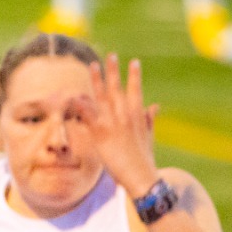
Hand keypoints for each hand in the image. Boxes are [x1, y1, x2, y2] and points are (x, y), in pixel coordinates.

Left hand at [83, 52, 159, 199]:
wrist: (141, 176)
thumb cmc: (144, 159)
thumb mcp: (149, 136)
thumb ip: (150, 119)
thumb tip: (156, 105)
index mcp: (138, 115)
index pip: (136, 90)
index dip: (134, 76)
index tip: (134, 62)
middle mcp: (126, 116)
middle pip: (118, 89)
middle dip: (114, 71)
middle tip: (111, 55)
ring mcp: (114, 123)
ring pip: (103, 97)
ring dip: (97, 80)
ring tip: (93, 65)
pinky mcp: (102, 134)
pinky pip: (89, 116)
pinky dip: (82, 105)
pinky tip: (76, 95)